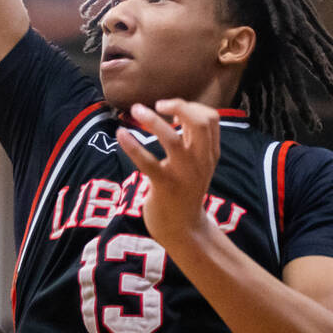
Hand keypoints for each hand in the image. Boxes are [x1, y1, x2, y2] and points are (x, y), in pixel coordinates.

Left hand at [115, 99, 220, 247]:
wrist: (183, 229)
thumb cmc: (185, 190)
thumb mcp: (197, 163)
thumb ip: (191, 139)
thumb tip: (178, 110)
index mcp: (209, 153)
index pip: (211, 118)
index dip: (191, 106)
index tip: (171, 108)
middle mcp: (200, 161)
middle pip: (201, 122)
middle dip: (180, 105)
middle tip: (158, 103)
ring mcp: (183, 174)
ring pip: (171, 139)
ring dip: (152, 120)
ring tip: (135, 110)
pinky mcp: (164, 186)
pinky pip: (147, 162)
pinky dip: (132, 145)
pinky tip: (120, 134)